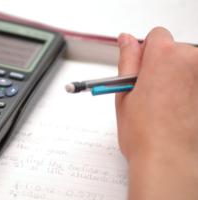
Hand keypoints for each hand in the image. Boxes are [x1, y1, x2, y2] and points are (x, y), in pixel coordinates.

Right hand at [116, 27, 197, 199]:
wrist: (169, 162)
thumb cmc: (145, 134)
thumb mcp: (125, 92)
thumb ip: (127, 60)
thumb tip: (126, 40)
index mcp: (165, 56)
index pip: (156, 36)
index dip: (145, 54)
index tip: (142, 71)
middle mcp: (192, 61)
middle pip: (175, 50)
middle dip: (161, 66)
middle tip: (150, 93)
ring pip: (187, 67)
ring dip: (177, 78)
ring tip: (165, 105)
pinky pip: (195, 82)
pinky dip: (188, 90)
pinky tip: (179, 109)